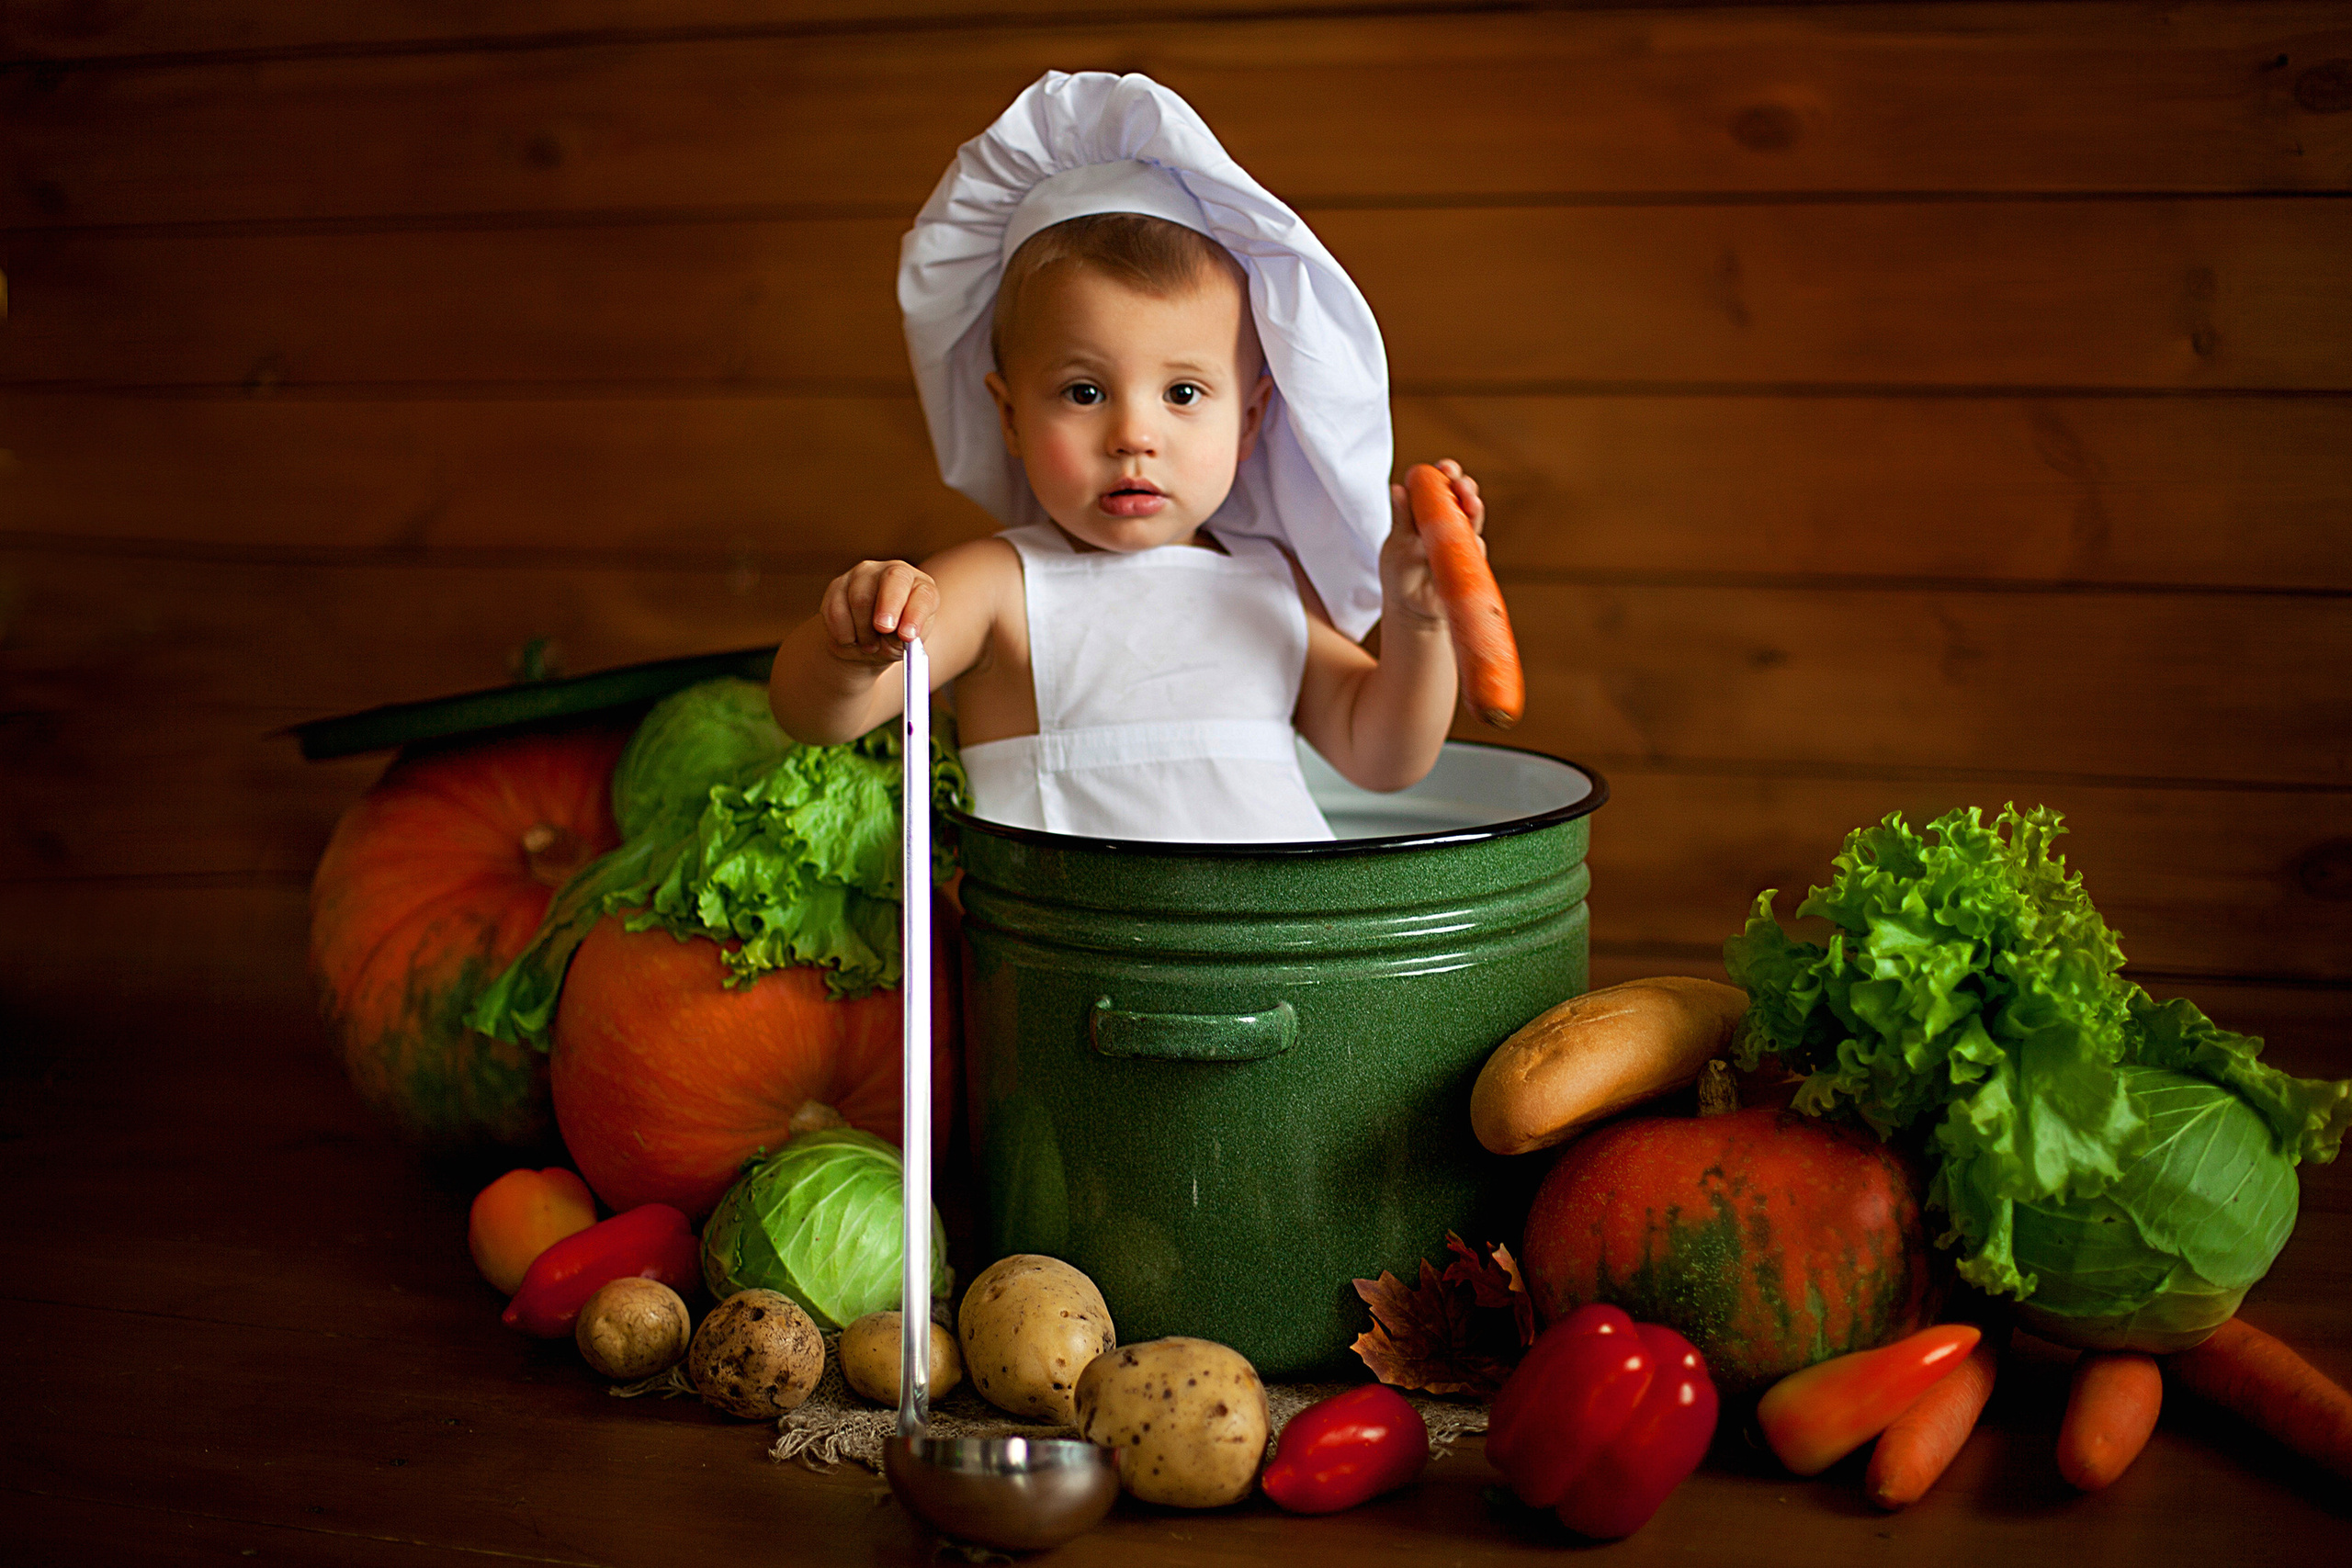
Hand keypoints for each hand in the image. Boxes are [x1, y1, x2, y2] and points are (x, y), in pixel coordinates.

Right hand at [820, 559, 938, 665]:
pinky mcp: (837, 585)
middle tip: (883, 628)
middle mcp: (894, 573)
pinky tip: (851, 639)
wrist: (866, 644)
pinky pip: (836, 610)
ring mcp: (864, 575)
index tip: (907, 635)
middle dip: (888, 605)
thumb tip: (897, 635)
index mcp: (920, 587)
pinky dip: (843, 633)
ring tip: (870, 646)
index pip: (923, 594)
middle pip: (893, 579)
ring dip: (864, 631)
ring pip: (860, 598)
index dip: (915, 614)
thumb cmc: (894, 641)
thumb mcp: (905, 645)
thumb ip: (904, 639)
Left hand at [1384, 458, 1485, 623]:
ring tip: (1471, 505)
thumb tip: (1397, 489)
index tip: (1444, 467)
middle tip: (1460, 483)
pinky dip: (1474, 545)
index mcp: (1432, 511)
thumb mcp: (1397, 541)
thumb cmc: (1401, 570)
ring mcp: (1463, 543)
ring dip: (1474, 510)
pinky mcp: (1470, 564)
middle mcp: (1451, 524)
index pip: (1443, 486)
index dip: (1446, 474)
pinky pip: (1475, 552)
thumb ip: (1401, 517)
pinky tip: (1471, 542)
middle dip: (1465, 488)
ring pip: (1474, 521)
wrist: (1409, 607)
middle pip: (1464, 498)